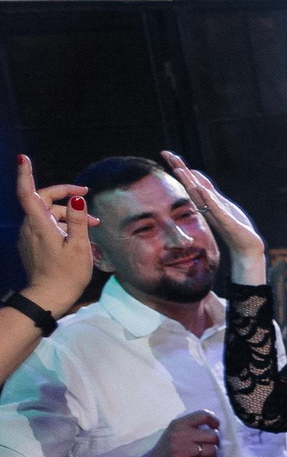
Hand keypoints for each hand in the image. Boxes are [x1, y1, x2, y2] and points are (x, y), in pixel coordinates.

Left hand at [15, 156, 95, 315]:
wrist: (48, 297)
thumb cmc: (66, 274)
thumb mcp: (78, 247)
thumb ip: (78, 221)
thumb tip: (78, 199)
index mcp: (39, 225)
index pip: (28, 193)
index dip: (26, 174)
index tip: (24, 159)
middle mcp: (29, 227)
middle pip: (43, 201)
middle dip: (66, 196)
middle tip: (88, 196)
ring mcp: (28, 236)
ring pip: (46, 214)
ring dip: (68, 214)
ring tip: (92, 226)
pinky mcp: (31, 245)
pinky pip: (44, 226)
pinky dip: (61, 224)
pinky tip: (77, 235)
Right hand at [117, 410, 220, 456]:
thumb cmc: (164, 450)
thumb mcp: (174, 432)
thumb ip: (191, 427)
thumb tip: (215, 426)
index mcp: (178, 424)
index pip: (204, 415)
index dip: (214, 421)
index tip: (215, 427)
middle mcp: (180, 435)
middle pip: (213, 435)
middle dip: (214, 442)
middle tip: (207, 446)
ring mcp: (182, 450)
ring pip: (213, 450)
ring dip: (211, 455)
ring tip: (201, 456)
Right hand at [160, 151, 262, 283]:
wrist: (246, 247)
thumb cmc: (234, 226)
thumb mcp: (221, 204)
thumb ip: (208, 192)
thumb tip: (195, 175)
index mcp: (206, 202)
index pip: (191, 181)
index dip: (179, 167)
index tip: (166, 153)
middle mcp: (208, 207)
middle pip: (190, 185)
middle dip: (179, 169)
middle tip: (166, 154)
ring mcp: (217, 214)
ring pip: (200, 196)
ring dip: (190, 182)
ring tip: (179, 169)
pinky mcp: (227, 222)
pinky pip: (216, 209)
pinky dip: (209, 199)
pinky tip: (202, 189)